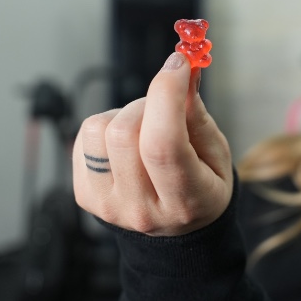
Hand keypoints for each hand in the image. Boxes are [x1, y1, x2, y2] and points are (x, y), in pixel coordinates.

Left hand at [72, 52, 232, 236]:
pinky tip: (126, 143)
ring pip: (98, 129)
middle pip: (124, 133)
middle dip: (148, 101)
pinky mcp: (84, 195)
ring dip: (124, 114)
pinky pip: (84, 137)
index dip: (167, 94)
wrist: (176, 235)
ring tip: (144, 128)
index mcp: (184, 201)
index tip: (179, 65)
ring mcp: (107, 204)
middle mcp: (141, 208)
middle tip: (165, 105)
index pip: (163, 145)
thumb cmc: (202, 187)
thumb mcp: (216, 155)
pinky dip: (107, 126)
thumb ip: (197, 115)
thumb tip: (183, 73)